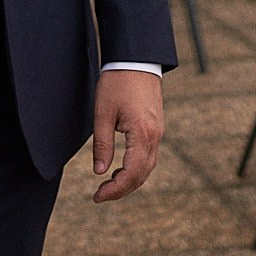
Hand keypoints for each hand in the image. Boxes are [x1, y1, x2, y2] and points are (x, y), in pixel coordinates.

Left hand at [89, 69, 163, 202]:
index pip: (131, 174)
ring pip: (147, 166)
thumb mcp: (102, 113)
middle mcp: (155, 136)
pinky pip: (149, 155)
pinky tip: (121, 168)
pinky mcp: (156, 126)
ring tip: (108, 184)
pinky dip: (136, 168)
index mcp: (142, 134)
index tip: (97, 196)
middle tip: (100, 195)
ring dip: (130, 180)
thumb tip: (99, 172)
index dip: (115, 190)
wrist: (136, 59)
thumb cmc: (117, 82)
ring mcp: (158, 132)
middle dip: (122, 189)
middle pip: (142, 175)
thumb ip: (102, 144)